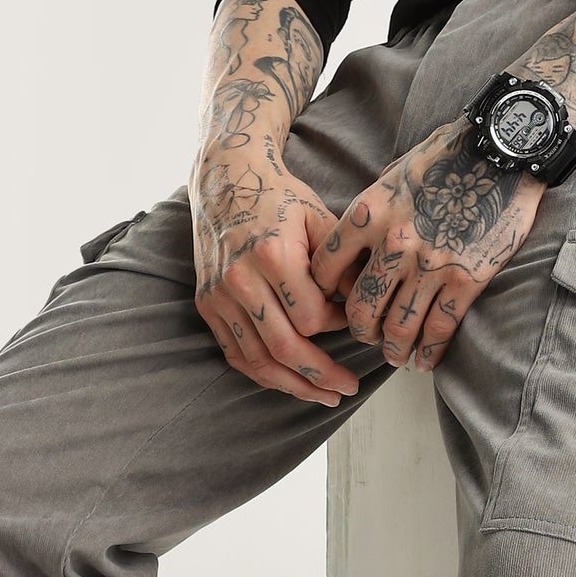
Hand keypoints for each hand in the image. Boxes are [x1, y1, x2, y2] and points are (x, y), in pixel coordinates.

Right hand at [190, 140, 358, 406]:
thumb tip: (368, 308)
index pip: (313, 318)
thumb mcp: (320, 218)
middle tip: (348, 388)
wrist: (226, 179)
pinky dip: (262, 374)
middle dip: (321, 375)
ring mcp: (219, 295)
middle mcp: (241, 280)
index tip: (353, 322)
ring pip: (258, 360)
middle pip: (286, 347)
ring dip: (293, 386)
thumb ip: (343, 265)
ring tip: (323, 397)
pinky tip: (287, 383)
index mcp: (273, 256)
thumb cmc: (280, 198)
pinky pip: (235, 353)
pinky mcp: (207, 304)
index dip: (340, 326)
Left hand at [320, 118, 543, 370]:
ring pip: (398, 327)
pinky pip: (439, 328)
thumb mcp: (393, 175)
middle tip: (367, 337)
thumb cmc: (447, 156)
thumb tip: (357, 246)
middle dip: (360, 332)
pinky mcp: (466, 279)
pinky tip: (425, 360)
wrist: (502, 151)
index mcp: (368, 214)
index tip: (332, 304)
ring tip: (395, 356)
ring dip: (394, 349)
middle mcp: (393, 243)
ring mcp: (430, 265)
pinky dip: (429, 351)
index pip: (325, 269)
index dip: (323, 294)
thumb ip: (372, 213)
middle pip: (360, 308)